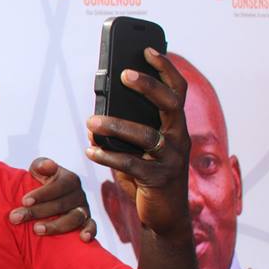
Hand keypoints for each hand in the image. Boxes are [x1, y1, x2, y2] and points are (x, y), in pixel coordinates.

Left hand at [10, 158, 95, 240]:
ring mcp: (84, 209)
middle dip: (37, 212)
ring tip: (37, 230)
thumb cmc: (42, 181)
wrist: (48, 197)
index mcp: (70, 179)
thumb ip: (41, 165)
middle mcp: (79, 194)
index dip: (41, 194)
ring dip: (56, 226)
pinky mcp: (87, 222)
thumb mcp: (39, 169)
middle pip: (61, 204)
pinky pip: (92, 227)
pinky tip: (83, 238)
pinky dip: (90, 232)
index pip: (58, 186)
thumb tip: (48, 165)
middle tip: (17, 217)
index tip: (24, 201)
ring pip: (74, 218)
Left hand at [85, 48, 190, 236]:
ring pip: (146, 135)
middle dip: (148, 86)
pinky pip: (131, 163)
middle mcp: (178, 139)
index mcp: (175, 127)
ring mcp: (171, 159)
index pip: (177, 91)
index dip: (165, 69)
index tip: (147, 50)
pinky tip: (90, 150)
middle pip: (170, 104)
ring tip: (90, 122)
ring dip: (115, 125)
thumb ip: (119, 137)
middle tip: (124, 75)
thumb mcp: (135, 152)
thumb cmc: (147, 178)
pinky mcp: (159, 179)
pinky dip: (107, 155)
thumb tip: (93, 123)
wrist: (163, 218)